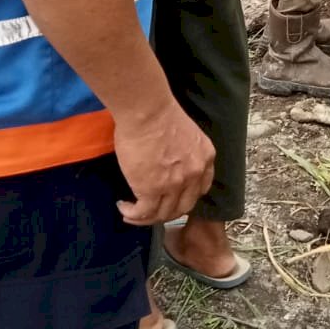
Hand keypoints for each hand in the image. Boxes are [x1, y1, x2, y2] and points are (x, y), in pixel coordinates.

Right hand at [115, 100, 214, 225]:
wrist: (147, 111)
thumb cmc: (159, 113)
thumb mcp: (186, 134)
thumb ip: (184, 153)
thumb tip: (168, 163)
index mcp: (205, 157)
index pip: (200, 188)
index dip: (185, 197)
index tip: (171, 197)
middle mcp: (195, 174)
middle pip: (183, 206)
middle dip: (166, 212)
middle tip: (149, 210)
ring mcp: (176, 184)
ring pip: (163, 214)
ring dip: (146, 217)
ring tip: (131, 212)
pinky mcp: (152, 189)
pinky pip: (144, 212)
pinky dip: (133, 214)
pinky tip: (124, 208)